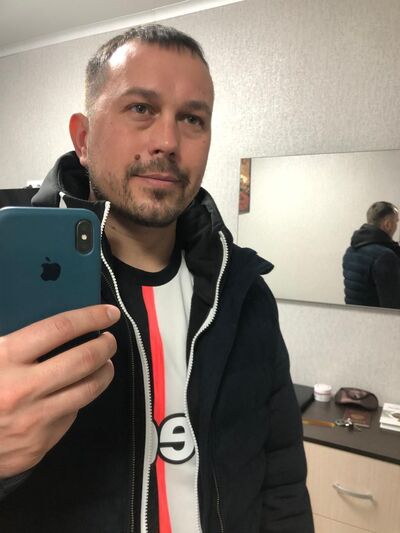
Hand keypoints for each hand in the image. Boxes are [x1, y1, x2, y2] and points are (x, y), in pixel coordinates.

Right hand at [0, 304, 119, 477]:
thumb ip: (13, 337)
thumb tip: (51, 318)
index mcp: (5, 358)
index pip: (60, 328)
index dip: (90, 317)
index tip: (108, 312)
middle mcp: (23, 389)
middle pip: (83, 359)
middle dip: (105, 345)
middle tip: (110, 339)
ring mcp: (33, 420)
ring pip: (88, 390)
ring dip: (104, 372)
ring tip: (105, 363)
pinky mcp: (39, 444)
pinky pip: (72, 415)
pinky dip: (80, 398)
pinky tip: (78, 390)